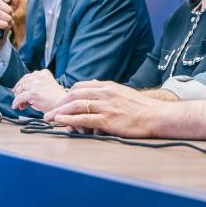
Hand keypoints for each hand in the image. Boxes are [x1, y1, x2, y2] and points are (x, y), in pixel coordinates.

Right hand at [0, 0, 13, 51]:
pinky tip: (5, 26)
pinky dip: (3, 24)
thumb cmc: (5, 24)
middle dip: (8, 9)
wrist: (0, 39)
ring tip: (9, 22)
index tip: (8, 0)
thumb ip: (14, 3)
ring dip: (7, 18)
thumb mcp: (12, 13)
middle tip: (11, 15)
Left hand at [12, 70, 64, 111]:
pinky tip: (16, 106)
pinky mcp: (33, 93)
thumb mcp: (46, 86)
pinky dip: (16, 103)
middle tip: (19, 99)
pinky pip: (19, 98)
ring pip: (19, 90)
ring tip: (21, 105)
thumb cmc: (54, 98)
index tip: (20, 91)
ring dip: (18, 97)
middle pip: (22, 82)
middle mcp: (40, 76)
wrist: (62, 106)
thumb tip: (17, 90)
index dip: (22, 85)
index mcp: (44, 73)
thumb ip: (35, 84)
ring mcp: (36, 84)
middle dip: (19, 91)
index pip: (27, 77)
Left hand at [44, 81, 166, 137]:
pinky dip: (69, 120)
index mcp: (108, 87)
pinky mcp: (107, 120)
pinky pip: (83, 119)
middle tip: (48, 112)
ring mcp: (106, 106)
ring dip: (59, 112)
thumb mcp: (123, 92)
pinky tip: (60, 122)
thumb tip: (93, 84)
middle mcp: (105, 94)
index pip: (80, 86)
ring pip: (76, 106)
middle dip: (59, 104)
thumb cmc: (142, 107)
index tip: (60, 103)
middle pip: (74, 95)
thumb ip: (107, 89)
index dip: (67, 95)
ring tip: (48, 118)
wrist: (157, 115)